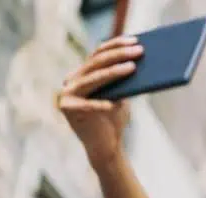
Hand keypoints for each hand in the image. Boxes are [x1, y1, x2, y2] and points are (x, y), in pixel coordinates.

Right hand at [57, 36, 142, 166]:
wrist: (105, 147)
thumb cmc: (115, 120)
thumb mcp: (121, 95)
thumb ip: (123, 79)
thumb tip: (138, 58)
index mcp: (84, 73)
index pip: (99, 53)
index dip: (117, 45)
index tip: (136, 41)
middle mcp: (73, 80)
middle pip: (96, 62)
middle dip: (119, 55)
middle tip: (139, 51)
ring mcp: (67, 93)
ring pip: (93, 78)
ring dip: (114, 73)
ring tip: (132, 67)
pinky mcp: (67, 108)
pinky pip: (87, 104)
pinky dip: (100, 104)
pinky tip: (113, 104)